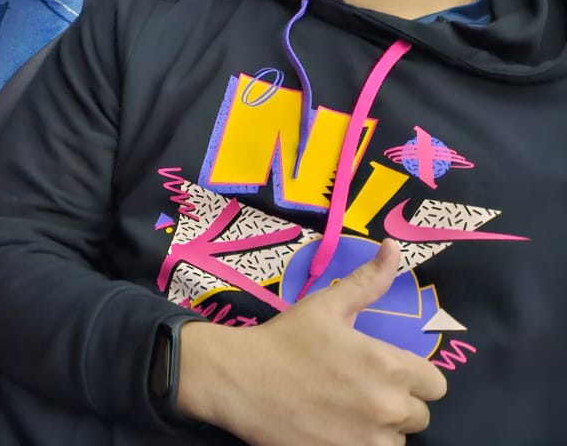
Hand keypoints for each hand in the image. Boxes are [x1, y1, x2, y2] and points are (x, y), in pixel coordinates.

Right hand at [179, 239, 446, 445]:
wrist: (239, 379)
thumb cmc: (284, 339)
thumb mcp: (325, 305)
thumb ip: (367, 281)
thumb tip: (394, 247)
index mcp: (388, 365)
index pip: (435, 385)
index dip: (412, 377)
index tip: (382, 372)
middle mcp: (387, 407)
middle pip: (418, 415)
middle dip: (394, 403)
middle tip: (357, 389)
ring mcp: (368, 440)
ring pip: (397, 440)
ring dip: (379, 429)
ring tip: (345, 411)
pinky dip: (359, 443)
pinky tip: (334, 429)